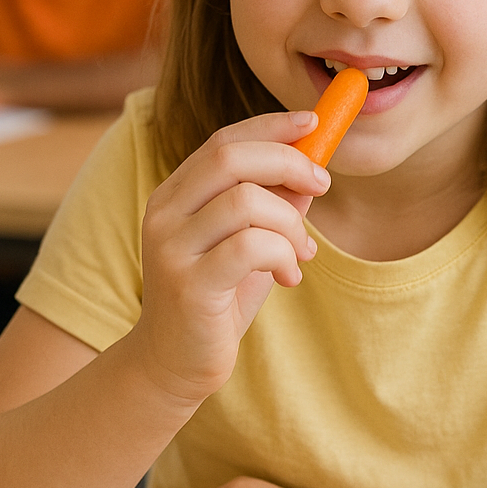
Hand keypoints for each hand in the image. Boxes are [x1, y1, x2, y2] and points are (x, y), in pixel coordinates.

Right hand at [129, 111, 330, 406]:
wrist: (175, 364)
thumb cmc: (217, 299)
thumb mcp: (250, 244)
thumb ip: (274, 205)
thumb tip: (312, 166)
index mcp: (175, 195)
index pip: (223, 141)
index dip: (272, 126)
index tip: (315, 123)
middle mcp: (164, 213)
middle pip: (230, 158)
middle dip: (289, 163)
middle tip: (322, 185)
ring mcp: (171, 248)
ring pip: (246, 201)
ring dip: (290, 224)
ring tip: (300, 254)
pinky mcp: (188, 285)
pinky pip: (251, 247)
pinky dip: (283, 256)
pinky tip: (288, 278)